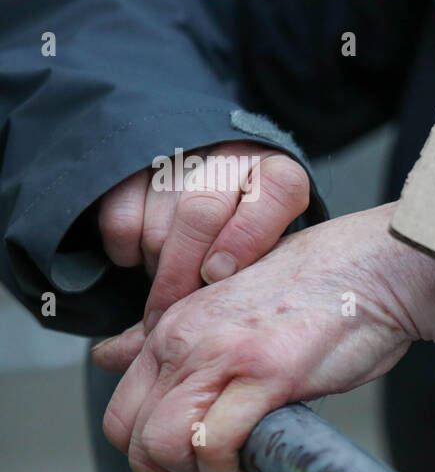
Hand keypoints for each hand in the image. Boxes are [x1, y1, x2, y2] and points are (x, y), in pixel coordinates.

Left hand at [93, 202, 434, 471]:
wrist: (378, 268)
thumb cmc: (322, 287)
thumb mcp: (228, 303)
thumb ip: (167, 334)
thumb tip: (110, 355)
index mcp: (175, 324)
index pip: (122, 409)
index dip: (153, 448)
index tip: (198, 455)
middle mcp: (186, 338)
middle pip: (129, 434)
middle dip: (168, 471)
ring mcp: (222, 355)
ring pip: (159, 444)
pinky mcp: (265, 374)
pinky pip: (212, 442)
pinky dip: (226, 470)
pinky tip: (256, 466)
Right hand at [96, 140, 309, 331]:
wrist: (212, 184)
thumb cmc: (248, 233)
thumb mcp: (270, 248)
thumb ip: (255, 267)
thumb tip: (218, 297)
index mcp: (277, 172)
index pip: (277, 191)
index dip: (246, 237)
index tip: (219, 275)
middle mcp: (231, 155)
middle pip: (201, 213)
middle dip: (182, 274)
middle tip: (170, 316)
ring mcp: (180, 156)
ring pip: (158, 225)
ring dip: (158, 266)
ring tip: (175, 280)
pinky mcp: (132, 166)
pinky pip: (119, 220)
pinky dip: (126, 251)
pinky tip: (143, 257)